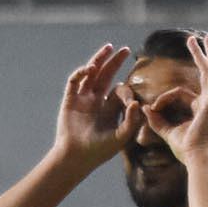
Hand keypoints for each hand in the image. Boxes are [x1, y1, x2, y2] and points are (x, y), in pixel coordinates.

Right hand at [49, 45, 132, 173]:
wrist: (76, 158)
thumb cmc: (99, 151)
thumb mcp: (121, 137)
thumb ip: (131, 122)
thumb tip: (137, 103)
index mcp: (109, 109)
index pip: (119, 90)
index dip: (126, 91)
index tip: (130, 101)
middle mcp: (96, 101)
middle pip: (106, 76)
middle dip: (115, 63)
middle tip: (126, 50)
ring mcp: (82, 99)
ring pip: (91, 74)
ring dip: (98, 60)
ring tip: (108, 48)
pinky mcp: (69, 100)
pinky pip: (74, 81)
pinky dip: (81, 72)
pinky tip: (90, 68)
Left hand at [149, 32, 207, 167]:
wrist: (197, 158)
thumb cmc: (186, 150)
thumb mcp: (167, 132)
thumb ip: (157, 120)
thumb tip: (144, 109)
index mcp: (200, 107)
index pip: (179, 93)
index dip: (163, 99)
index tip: (151, 108)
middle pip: (205, 72)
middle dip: (199, 55)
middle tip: (194, 39)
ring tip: (205, 37)